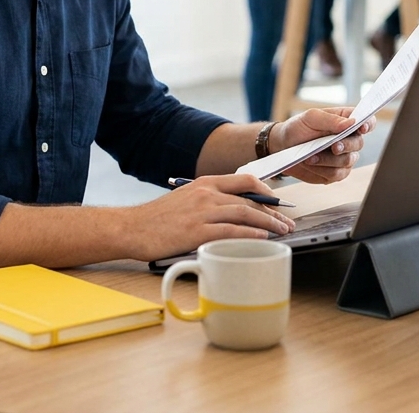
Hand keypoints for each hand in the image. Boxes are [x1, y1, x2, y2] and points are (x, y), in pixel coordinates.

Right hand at [123, 174, 295, 261]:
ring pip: (245, 214)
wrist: (131, 228)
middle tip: (287, 222)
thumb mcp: (185, 199)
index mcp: (204, 183)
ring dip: (268, 224)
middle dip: (273, 212)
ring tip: (282, 232)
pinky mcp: (196, 232)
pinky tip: (262, 239)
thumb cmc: (157, 218)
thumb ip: (208, 201)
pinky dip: (250, 234)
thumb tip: (235, 211)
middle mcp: (206, 193)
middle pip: (249, 199)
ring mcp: (202, 212)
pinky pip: (231, 231)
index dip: (266, 191)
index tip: (279, 203)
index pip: (244, 180)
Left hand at [271, 107, 373, 183]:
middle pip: (359, 143)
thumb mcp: (311, 118)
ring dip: (329, 160)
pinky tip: (311, 163)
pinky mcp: (335, 172)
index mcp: (346, 121)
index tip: (362, 128)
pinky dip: (323, 170)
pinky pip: (336, 174)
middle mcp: (348, 139)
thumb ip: (330, 119)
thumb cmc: (298, 128)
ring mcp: (343, 157)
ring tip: (311, 156)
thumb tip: (351, 123)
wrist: (282, 147)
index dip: (368, 124)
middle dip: (345, 145)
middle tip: (333, 146)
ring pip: (347, 161)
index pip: (367, 121)